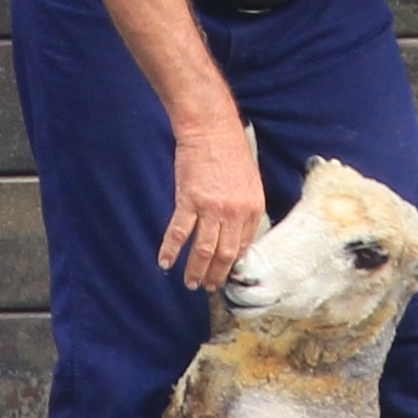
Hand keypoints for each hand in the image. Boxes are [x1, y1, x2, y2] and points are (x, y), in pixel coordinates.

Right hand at [159, 111, 262, 290]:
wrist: (210, 130)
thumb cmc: (230, 152)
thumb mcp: (250, 183)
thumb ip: (245, 209)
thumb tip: (238, 234)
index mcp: (252, 208)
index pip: (244, 246)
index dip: (233, 264)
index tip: (225, 275)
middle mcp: (234, 213)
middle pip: (225, 254)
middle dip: (216, 275)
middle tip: (208, 288)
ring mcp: (211, 208)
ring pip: (203, 249)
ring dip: (195, 270)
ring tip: (190, 283)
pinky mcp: (189, 200)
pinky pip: (179, 232)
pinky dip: (171, 250)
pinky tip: (165, 263)